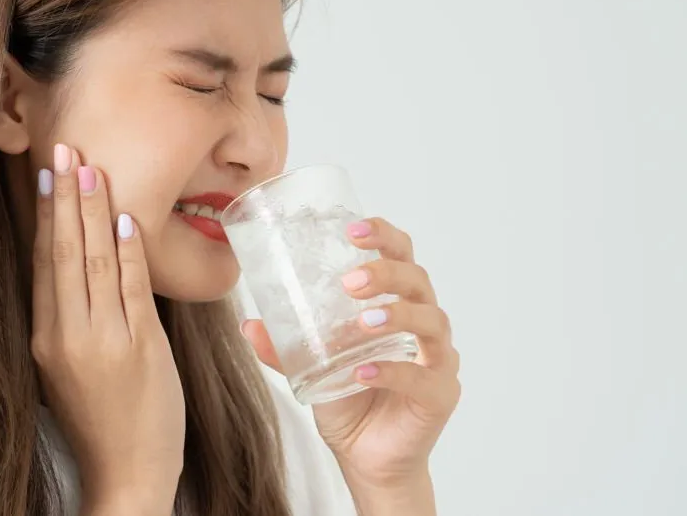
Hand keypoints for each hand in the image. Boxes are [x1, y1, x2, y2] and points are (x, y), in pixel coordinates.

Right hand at [31, 143, 184, 514]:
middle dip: (64, 196)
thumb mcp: (69, 368)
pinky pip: (132, 288)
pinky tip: (127, 216)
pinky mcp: (139, 348)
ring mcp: (102, 340)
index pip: (42, 261)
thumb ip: (72, 318)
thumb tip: (81, 266)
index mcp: (46, 338)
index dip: (43, 214)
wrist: (126, 474)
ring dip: (93, 209)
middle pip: (63, 251)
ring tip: (90, 165)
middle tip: (63, 148)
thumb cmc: (102, 420)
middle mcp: (67, 335)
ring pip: (94, 260)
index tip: (42, 173)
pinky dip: (129, 249)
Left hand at [242, 217, 459, 489]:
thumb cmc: (349, 399)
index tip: (353, 228)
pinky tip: (363, 371)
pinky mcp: (439, 395)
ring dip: (396, 315)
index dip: (384, 235)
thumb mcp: (310, 367)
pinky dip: (392, 371)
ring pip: (432, 321)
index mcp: (397, 302)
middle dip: (386, 273)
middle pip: (418, 280)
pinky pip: (424, 377)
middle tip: (351, 282)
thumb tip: (247, 325)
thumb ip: (284, 346)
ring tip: (362, 322)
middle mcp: (424, 324)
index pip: (401, 255)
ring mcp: (437, 358)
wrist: (366, 458)